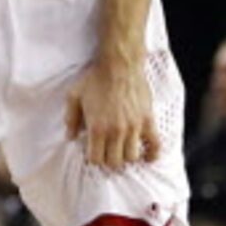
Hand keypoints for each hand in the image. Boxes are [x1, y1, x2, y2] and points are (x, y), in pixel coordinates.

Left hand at [64, 54, 158, 170]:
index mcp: (97, 128)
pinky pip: (155, 144)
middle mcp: (116, 132)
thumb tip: (70, 137)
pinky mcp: (147, 120)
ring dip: (126, 157)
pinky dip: (152, 154)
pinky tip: (147, 157)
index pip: (96, 159)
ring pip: (131, 157)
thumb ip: (71, 119)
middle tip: (107, 152)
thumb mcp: (74, 96)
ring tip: (122, 150)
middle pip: (114, 162)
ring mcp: (134, 127)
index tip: (93, 152)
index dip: (93, 158)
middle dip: (108, 160)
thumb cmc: (95, 78)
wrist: (119, 64)